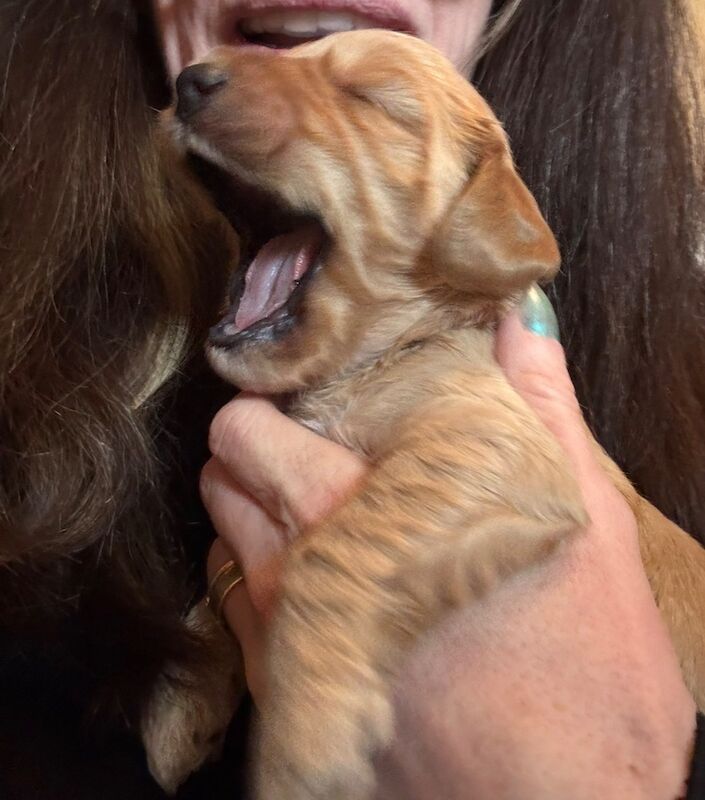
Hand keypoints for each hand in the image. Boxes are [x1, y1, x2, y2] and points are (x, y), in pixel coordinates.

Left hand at [203, 289, 694, 796]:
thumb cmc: (585, 664)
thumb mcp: (576, 513)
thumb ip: (536, 402)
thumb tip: (517, 318)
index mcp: (355, 510)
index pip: (245, 427)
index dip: (277, 401)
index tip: (309, 394)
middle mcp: (296, 573)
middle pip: (223, 473)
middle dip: (263, 449)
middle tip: (324, 446)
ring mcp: (282, 639)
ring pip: (223, 537)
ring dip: (260, 513)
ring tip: (331, 512)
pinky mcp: (286, 694)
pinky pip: (236, 608)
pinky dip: (266, 577)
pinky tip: (332, 580)